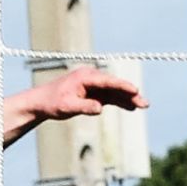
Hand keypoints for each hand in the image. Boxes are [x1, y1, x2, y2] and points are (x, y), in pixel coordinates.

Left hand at [25, 64, 144, 121]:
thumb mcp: (67, 107)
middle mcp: (91, 78)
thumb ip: (84, 107)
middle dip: (130, 94)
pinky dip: (120, 102)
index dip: (122, 86)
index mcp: (85, 77)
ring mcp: (94, 85)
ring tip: (143, 106)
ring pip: (115, 92)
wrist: (42, 102)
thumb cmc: (52, 103)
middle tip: (144, 102)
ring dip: (128, 99)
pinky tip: (131, 108)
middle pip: (115, 86)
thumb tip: (99, 108)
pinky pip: (110, 97)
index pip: (107, 81)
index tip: (134, 90)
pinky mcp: (94, 93)